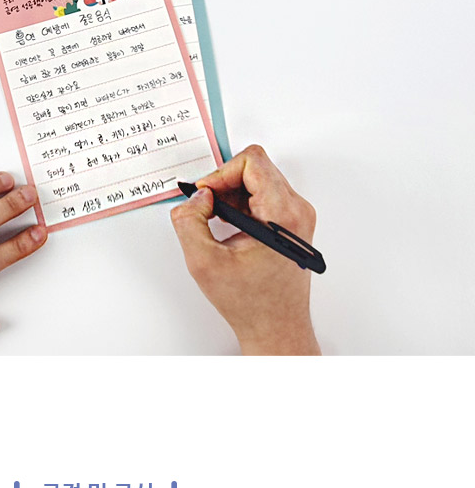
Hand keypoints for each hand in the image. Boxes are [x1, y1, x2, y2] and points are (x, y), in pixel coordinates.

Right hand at [171, 147, 320, 357]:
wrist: (276, 326)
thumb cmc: (251, 303)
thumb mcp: (204, 263)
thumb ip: (189, 222)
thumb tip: (198, 198)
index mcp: (283, 214)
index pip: (253, 161)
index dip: (220, 173)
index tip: (205, 195)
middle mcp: (297, 210)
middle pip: (256, 168)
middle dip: (224, 184)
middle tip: (206, 209)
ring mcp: (297, 217)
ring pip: (259, 181)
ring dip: (232, 195)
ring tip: (217, 223)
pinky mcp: (292, 224)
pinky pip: (264, 197)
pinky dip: (241, 206)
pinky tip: (229, 229)